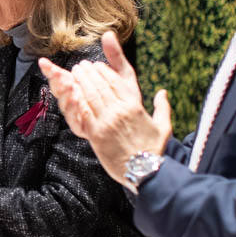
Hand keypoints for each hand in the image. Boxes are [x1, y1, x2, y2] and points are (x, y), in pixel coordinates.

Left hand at [39, 31, 171, 186]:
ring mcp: (107, 122)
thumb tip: (163, 92)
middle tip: (81, 66)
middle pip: (100, 86)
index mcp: (134, 106)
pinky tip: (72, 92)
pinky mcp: (96, 134)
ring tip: (74, 74)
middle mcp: (119, 111)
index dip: (104, 71)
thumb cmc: (155, 149)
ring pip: (90, 96)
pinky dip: (77, 100)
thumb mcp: (164, 126)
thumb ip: (162, 107)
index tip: (96, 65)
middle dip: (89, 73)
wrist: (145, 171)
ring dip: (81, 83)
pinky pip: (84, 112)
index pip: (115, 82)